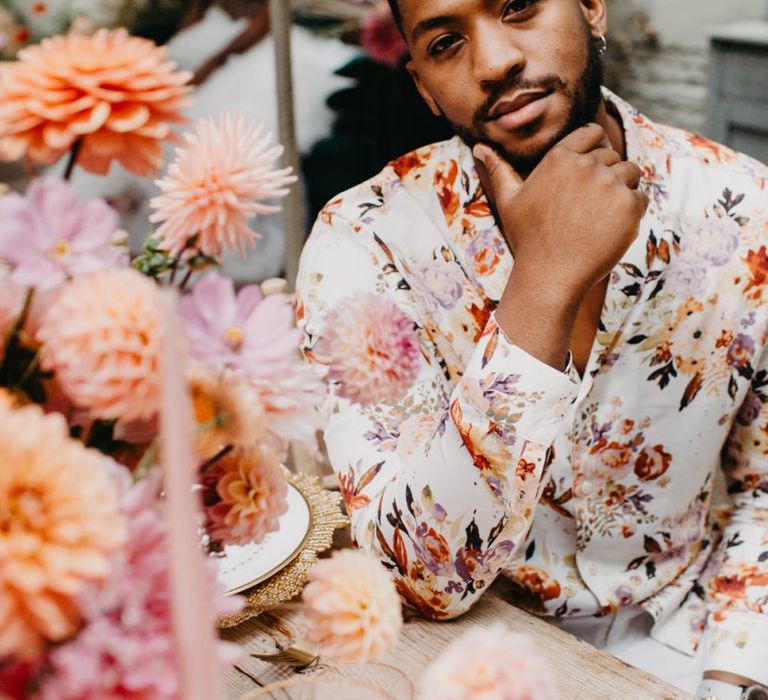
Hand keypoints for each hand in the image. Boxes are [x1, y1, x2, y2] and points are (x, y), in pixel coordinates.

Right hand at [474, 122, 648, 306]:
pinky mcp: (628, 205)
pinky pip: (641, 198)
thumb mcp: (509, 201)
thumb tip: (479, 147)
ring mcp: (609, 184)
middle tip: (589, 208)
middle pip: (613, 155)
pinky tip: (610, 230)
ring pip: (630, 173)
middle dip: (606, 176)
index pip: (592, 133)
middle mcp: (585, 165)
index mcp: (559, 157)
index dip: (595, 150)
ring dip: (622, 191)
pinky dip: (632, 213)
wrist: (549, 277)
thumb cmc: (528, 239)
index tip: (589, 174)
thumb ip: (499, 170)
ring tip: (600, 217)